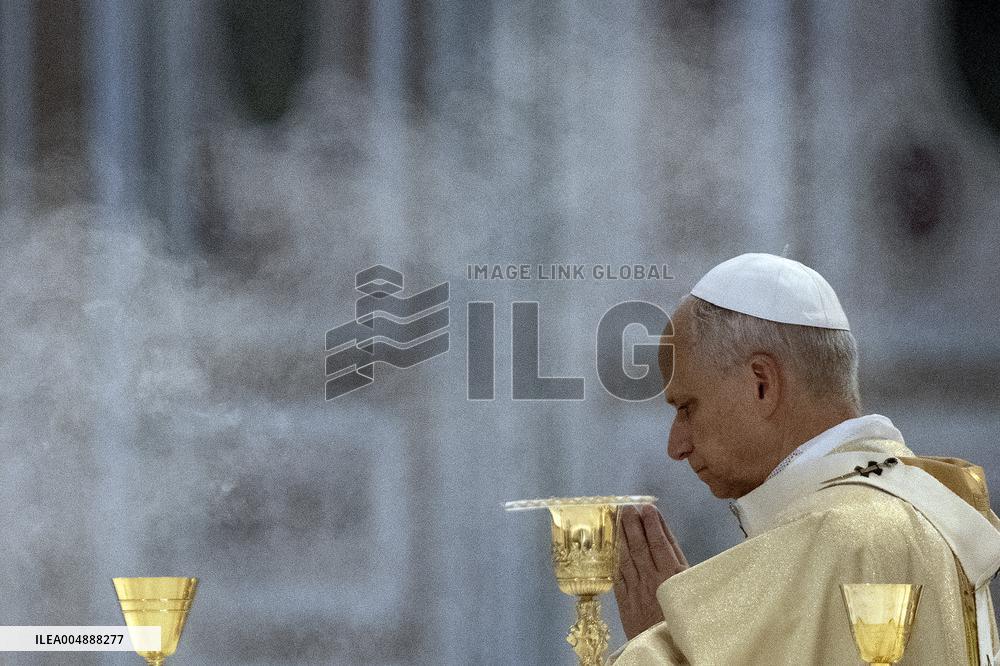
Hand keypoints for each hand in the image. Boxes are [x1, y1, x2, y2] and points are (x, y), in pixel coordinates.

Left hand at [614, 504, 688, 639]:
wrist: (667, 650)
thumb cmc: (686, 621)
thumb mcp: (692, 591)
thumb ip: (682, 569)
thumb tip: (669, 544)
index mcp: (673, 577)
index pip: (660, 544)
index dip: (653, 525)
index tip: (648, 508)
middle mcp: (652, 580)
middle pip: (640, 546)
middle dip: (633, 524)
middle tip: (627, 506)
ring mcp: (636, 590)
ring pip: (627, 557)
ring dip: (622, 536)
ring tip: (617, 518)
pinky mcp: (625, 602)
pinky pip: (618, 576)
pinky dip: (615, 559)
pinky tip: (612, 547)